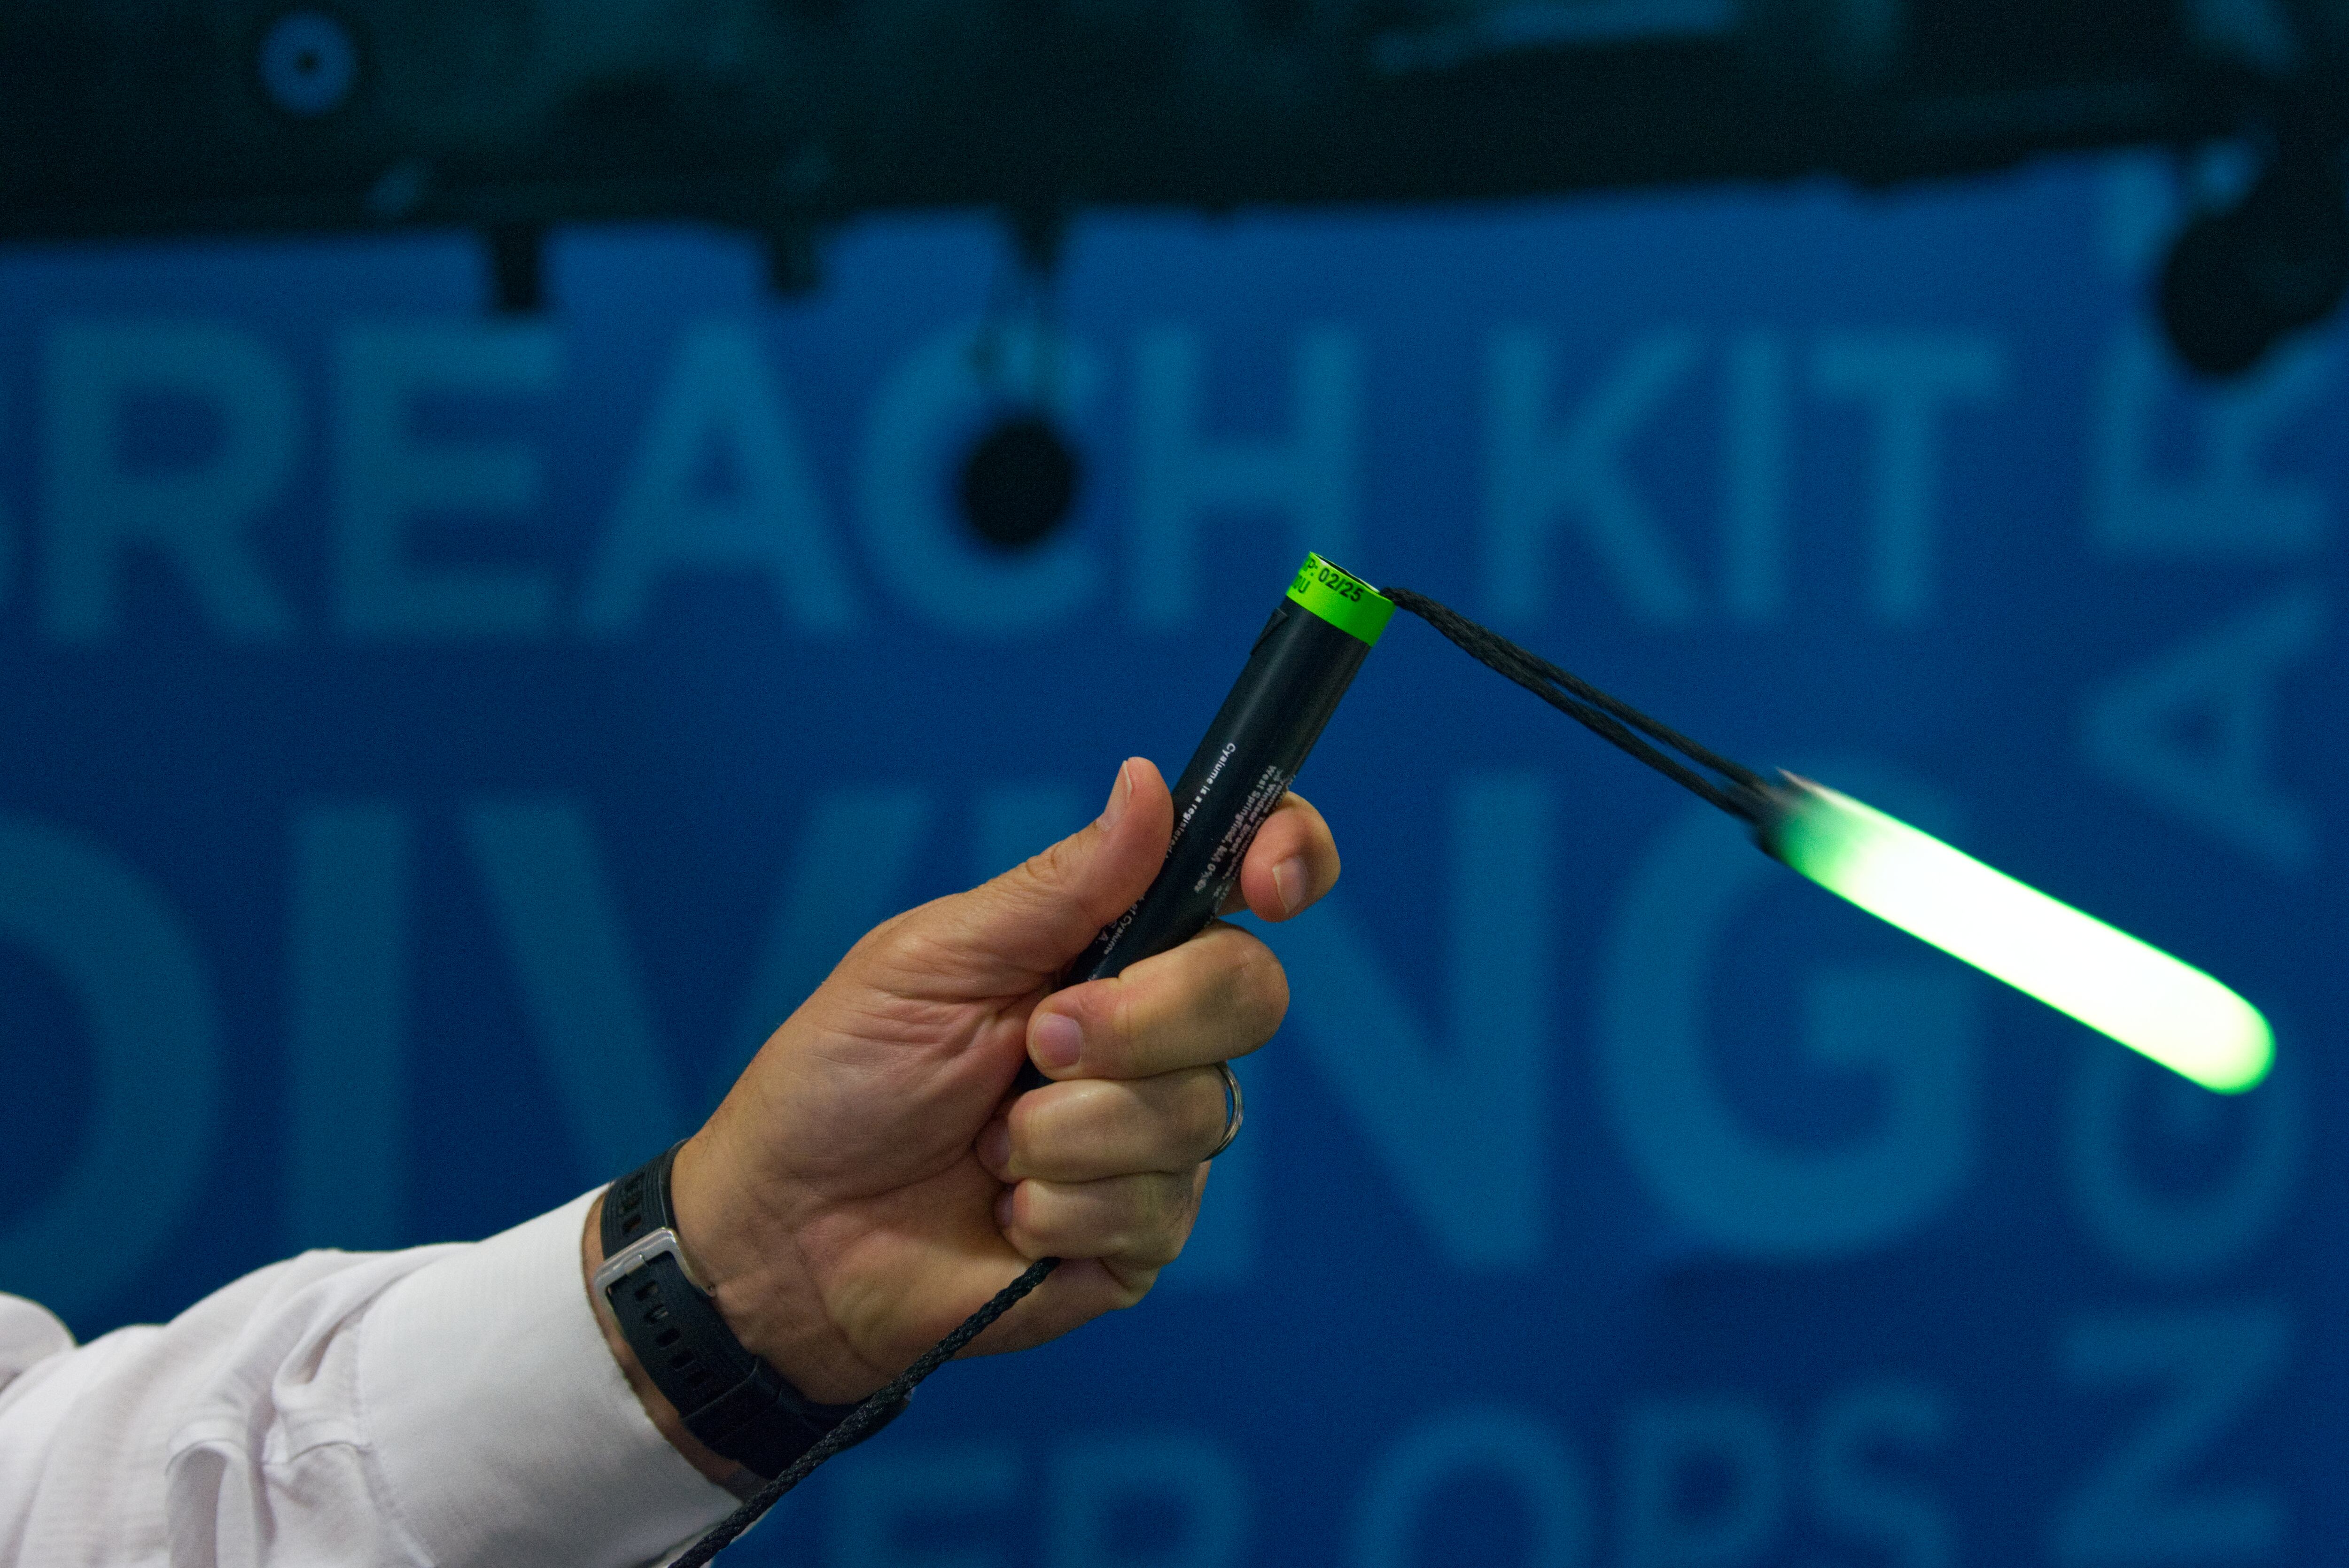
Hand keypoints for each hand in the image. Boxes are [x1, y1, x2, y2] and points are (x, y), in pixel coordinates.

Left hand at [583, 757, 1338, 1465]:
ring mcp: (1156, 1137)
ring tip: (986, 1146)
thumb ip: (1057, 888)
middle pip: (1248, 991)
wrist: (787, 1236)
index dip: (1288, 857)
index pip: (1242, 875)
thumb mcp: (931, 961)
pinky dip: (1060, 1208)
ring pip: (1200, 1110)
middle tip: (1034, 1041)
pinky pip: (1161, 1207)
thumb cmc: (841, 1081)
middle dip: (1138, 1019)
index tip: (1271, 882)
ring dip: (1068, 1130)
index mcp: (1107, 942)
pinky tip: (1005, 1211)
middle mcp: (1152, 1031)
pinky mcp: (1143, 1234)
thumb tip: (1151, 782)